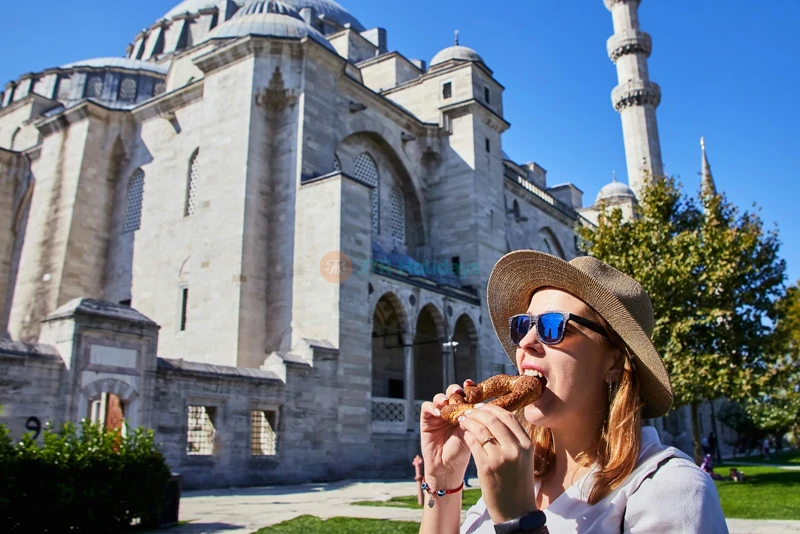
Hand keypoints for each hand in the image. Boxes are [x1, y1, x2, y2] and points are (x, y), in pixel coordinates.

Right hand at [419, 380, 474, 486]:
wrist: (447, 467)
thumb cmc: (462, 452)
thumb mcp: (471, 434)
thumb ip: (472, 419)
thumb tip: (477, 405)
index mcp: (466, 412)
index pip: (466, 395)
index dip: (469, 388)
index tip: (472, 385)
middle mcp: (452, 410)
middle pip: (452, 393)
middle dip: (455, 390)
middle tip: (458, 392)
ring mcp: (439, 414)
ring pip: (439, 398)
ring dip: (443, 397)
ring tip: (446, 402)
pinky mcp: (427, 419)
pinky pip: (427, 407)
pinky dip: (432, 407)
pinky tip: (438, 413)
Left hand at [459, 403, 536, 522]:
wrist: (515, 510)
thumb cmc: (517, 482)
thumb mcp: (523, 458)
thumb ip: (513, 439)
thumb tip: (497, 418)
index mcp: (527, 444)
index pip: (509, 416)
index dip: (493, 408)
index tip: (482, 406)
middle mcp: (516, 449)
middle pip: (493, 419)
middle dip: (478, 412)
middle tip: (469, 410)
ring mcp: (501, 458)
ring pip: (481, 429)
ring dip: (469, 421)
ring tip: (462, 419)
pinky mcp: (487, 467)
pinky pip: (473, 443)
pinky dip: (467, 435)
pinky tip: (464, 434)